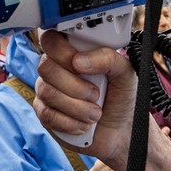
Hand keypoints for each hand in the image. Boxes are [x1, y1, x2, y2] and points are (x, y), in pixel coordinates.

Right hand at [35, 30, 136, 170]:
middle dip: (75, 85)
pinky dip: (71, 122)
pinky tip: (84, 124)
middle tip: (95, 94)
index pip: (50, 40)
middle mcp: (56, 70)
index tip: (80, 64)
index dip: (62, 52)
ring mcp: (47, 92)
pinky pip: (47, 115)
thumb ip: (108, 58)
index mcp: (73, 53)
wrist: (121, 131)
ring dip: (77, 107)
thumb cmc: (121, 97)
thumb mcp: (125, 73)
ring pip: (47, 92)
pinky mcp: (46, 115)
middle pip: (45, 67)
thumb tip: (79, 61)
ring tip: (95, 113)